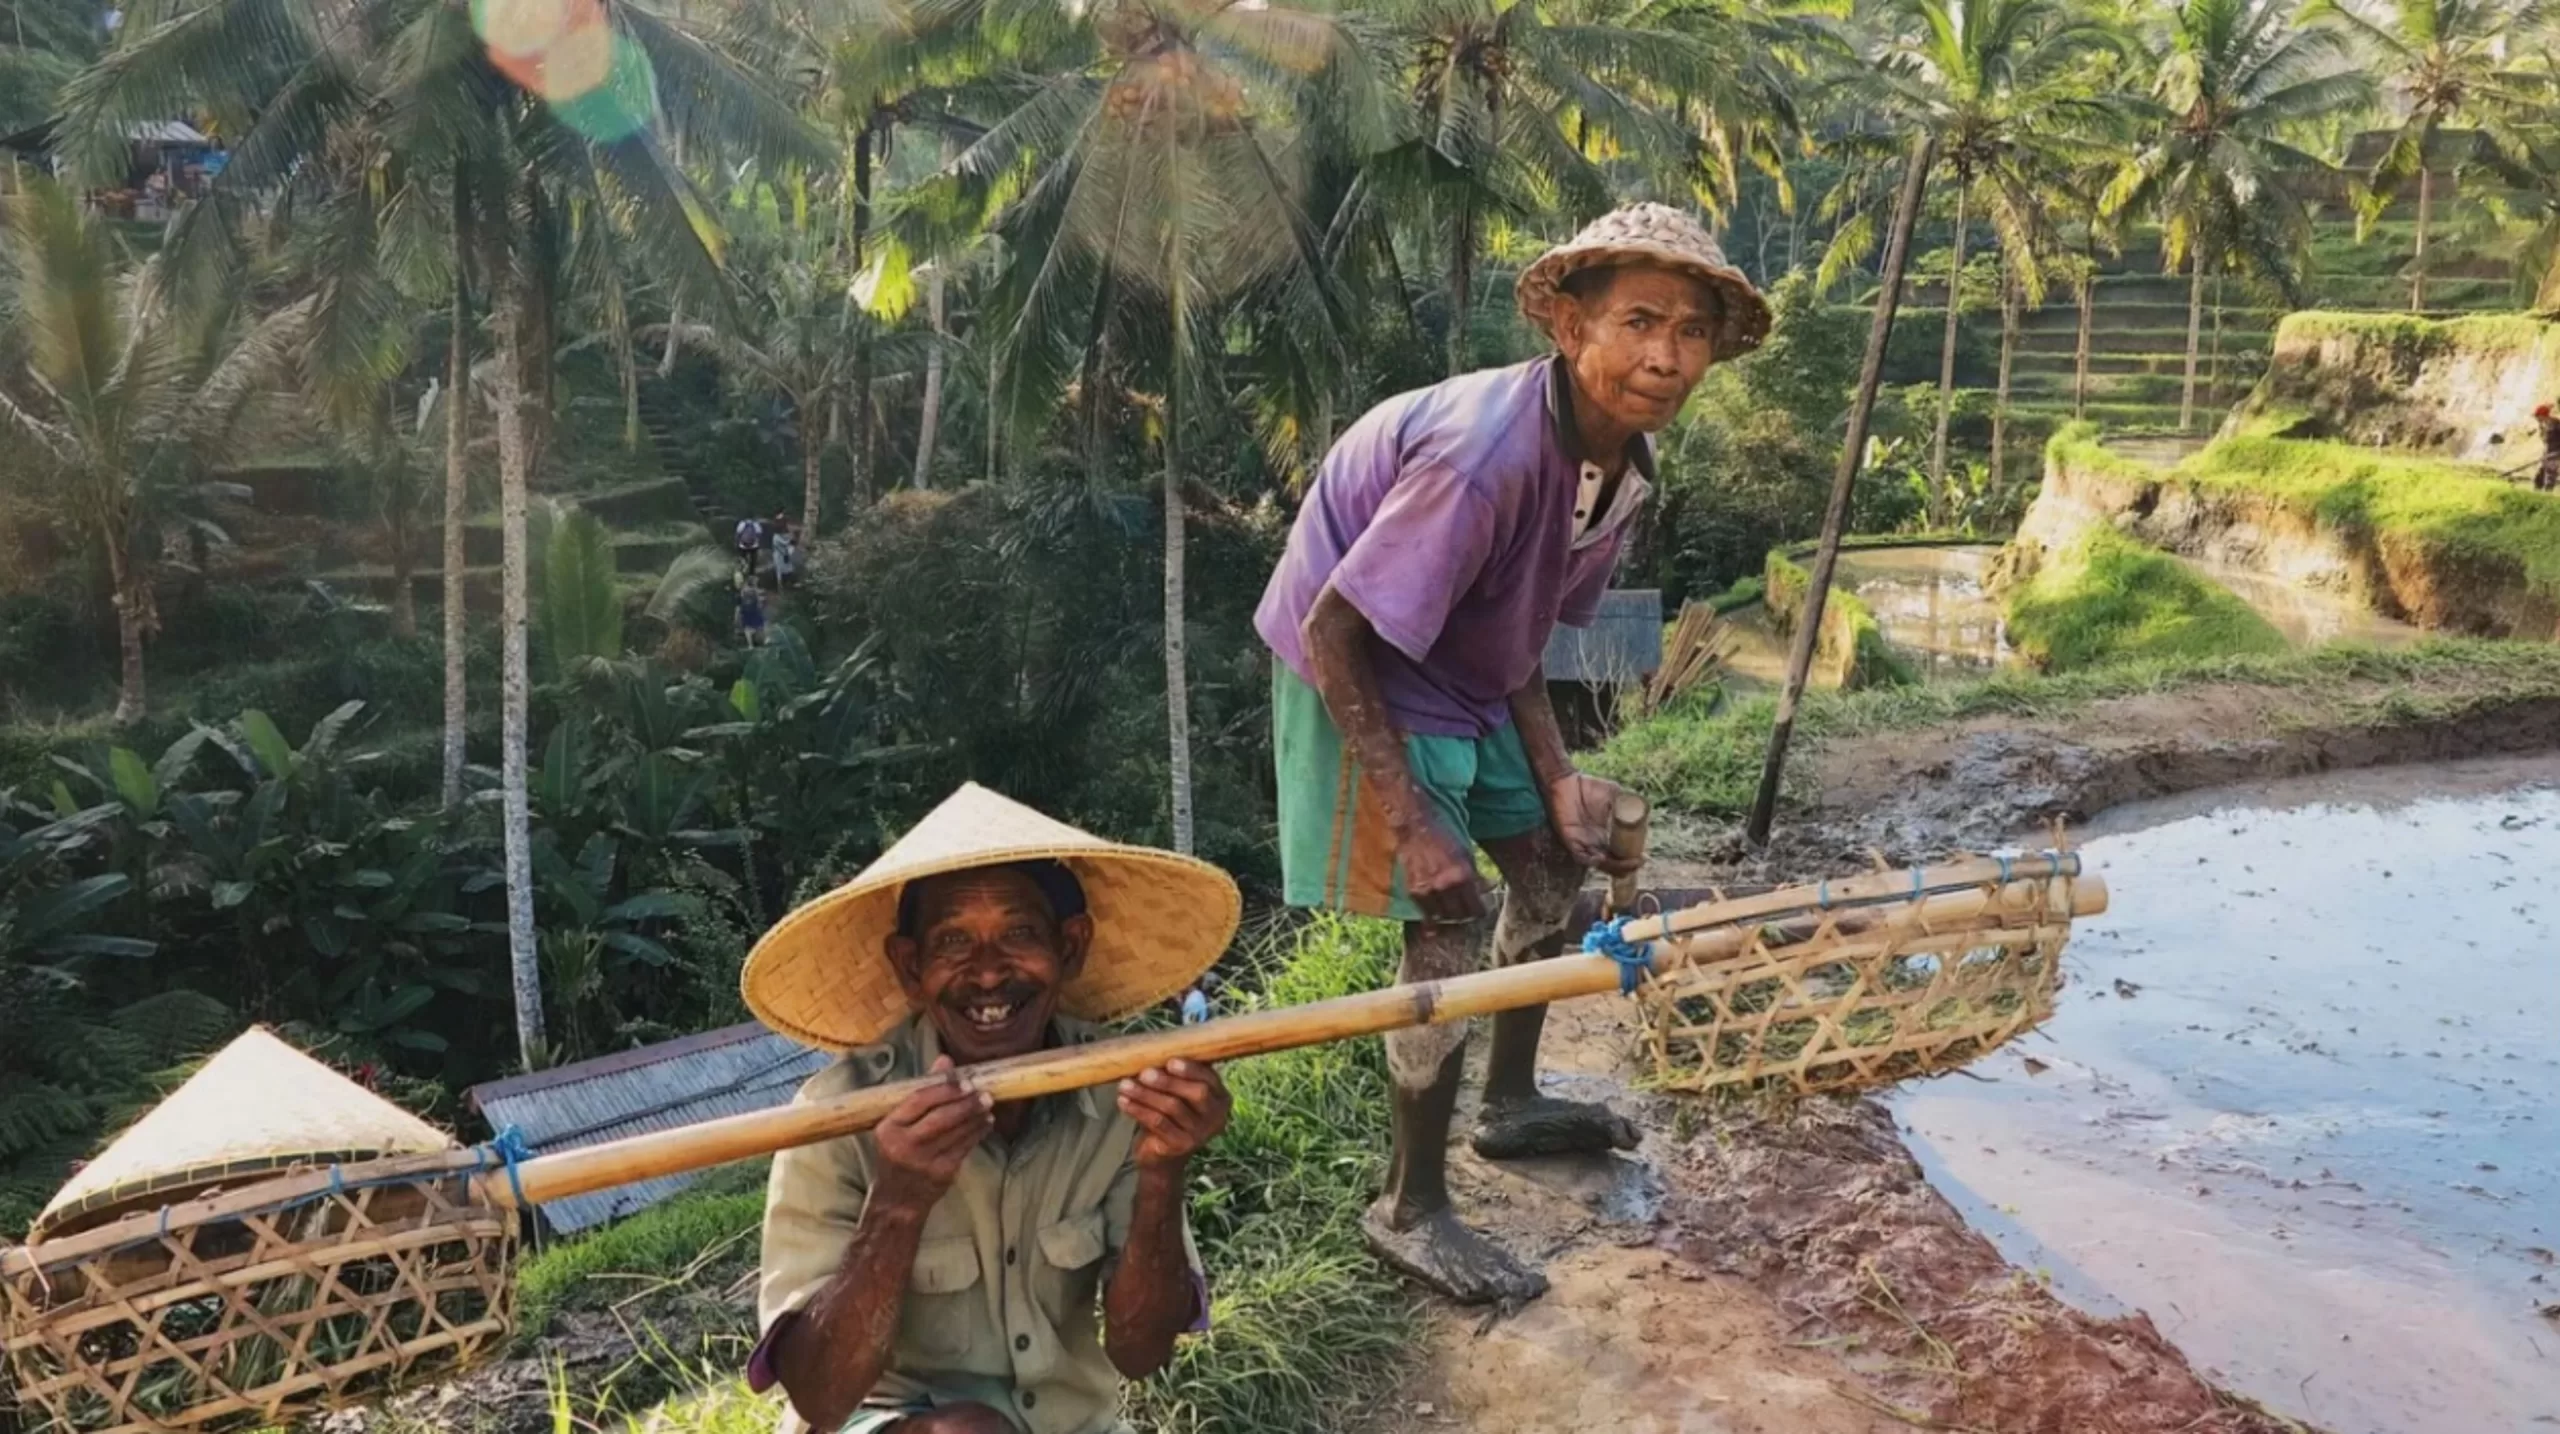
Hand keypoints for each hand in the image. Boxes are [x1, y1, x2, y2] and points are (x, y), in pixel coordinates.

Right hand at [872, 1056, 992, 1210]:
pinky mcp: (942, 1174)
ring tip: (988, 1103)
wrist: (897, 1200)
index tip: (964, 1080)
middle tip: (984, 1092)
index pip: (919, 1100)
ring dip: (976, 1116)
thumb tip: (945, 1060)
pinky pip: (965, 1147)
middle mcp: (904, 1145)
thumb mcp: (898, 1124)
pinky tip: (985, 1123)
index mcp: (888, 1128)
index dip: (944, 1088)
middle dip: (966, 1103)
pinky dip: (977, 1132)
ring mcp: (923, 1161)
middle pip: (941, 1117)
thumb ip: (921, 1092)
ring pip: (956, 1132)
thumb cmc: (897, 1153)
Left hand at [1118, 1060, 1230, 1168]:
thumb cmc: (1170, 1116)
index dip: (1191, 1069)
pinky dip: (1139, 1110)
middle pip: (1196, 1093)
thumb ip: (1176, 1076)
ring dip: (1146, 1094)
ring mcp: (1199, 1134)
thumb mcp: (1178, 1094)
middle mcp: (1215, 1117)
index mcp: (1220, 1098)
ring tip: (1125, 1085)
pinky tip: (1123, 1102)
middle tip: (1144, 1073)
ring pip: (1172, 1107)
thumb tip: (1153, 1050)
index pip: (1210, 1079)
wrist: (1162, 1158)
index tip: (1170, 1061)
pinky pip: (1158, 1123)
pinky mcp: (1180, 1145)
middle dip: (1168, 1081)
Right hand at [1397, 819, 1487, 922]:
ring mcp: (1428, 891)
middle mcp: (1445, 886)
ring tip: (1452, 910)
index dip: (1480, 911)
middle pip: (1460, 916)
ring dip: (1448, 915)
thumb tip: (1487, 889)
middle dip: (1465, 915)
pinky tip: (1437, 910)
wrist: (1415, 827)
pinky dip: (1432, 914)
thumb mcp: (1467, 853)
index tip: (1480, 909)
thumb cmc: (1444, 836)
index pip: (1476, 909)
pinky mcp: (1413, 892)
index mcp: (1463, 876)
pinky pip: (1426, 913)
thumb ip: (1476, 875)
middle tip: (1466, 910)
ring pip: (1442, 917)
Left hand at [1545, 771, 1643, 877]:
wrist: (1567, 781)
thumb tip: (1643, 809)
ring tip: (1625, 865)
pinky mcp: (1570, 840)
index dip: (1631, 859)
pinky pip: (1581, 857)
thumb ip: (1628, 802)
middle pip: (1612, 864)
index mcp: (1608, 834)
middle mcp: (1597, 842)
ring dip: (1612, 867)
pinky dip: (1592, 860)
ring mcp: (1584, 843)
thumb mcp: (1614, 794)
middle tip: (1637, 863)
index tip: (1643, 858)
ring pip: (1599, 864)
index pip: (1621, 854)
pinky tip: (1603, 858)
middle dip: (1625, 868)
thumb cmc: (1590, 787)